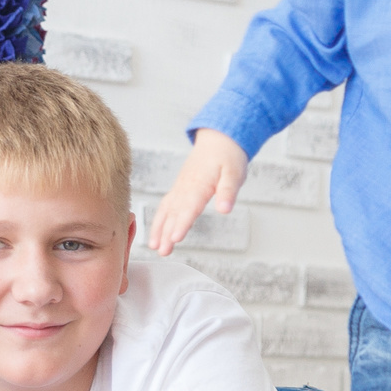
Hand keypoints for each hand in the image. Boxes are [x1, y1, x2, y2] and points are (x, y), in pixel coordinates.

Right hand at [146, 130, 248, 255]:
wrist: (219, 139)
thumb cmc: (228, 156)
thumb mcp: (235, 173)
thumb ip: (228, 192)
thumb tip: (225, 209)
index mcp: (200, 185)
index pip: (189, 208)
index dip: (182, 224)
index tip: (175, 238)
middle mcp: (186, 187)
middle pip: (175, 213)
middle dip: (167, 233)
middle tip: (162, 252)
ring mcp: (181, 187)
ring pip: (166, 210)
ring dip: (159, 229)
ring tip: (155, 247)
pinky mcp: (180, 188)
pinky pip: (166, 205)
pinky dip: (159, 219)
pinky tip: (157, 232)